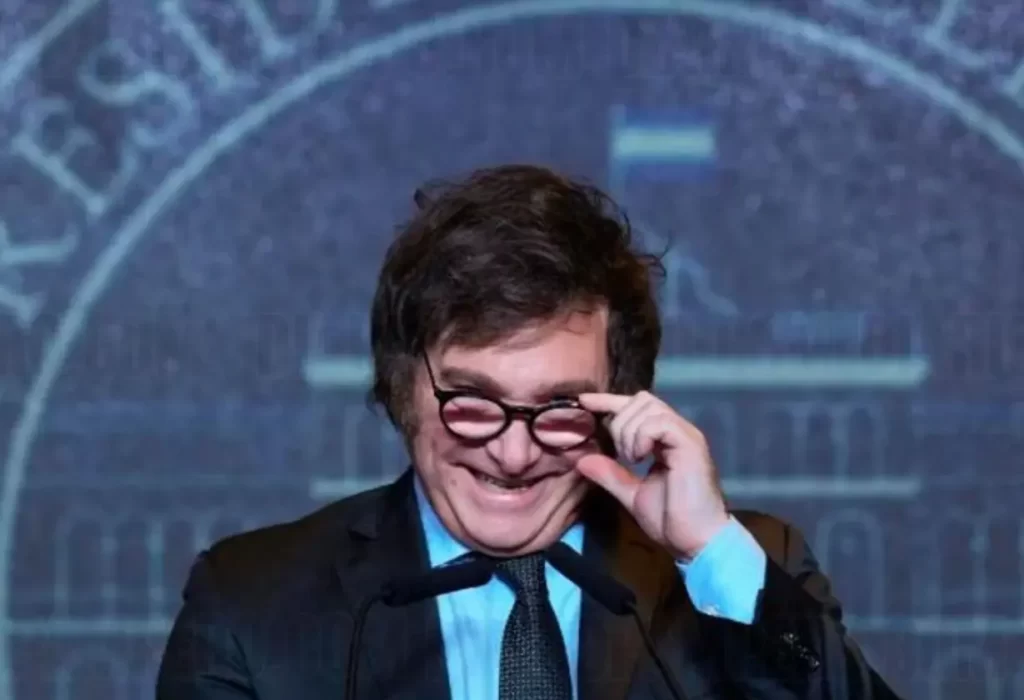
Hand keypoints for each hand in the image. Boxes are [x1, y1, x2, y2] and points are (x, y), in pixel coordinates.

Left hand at [575, 391, 728, 560]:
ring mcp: (686, 435)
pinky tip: (639, 459)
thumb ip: (610, 474)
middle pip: (641, 399)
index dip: (609, 401)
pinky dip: (641, 436)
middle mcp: (678, 431)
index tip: (585, 402)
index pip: (636, 406)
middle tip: (621, 454)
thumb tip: (582, 460)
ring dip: (629, 431)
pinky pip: (659, 422)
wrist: (696, 542)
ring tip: (632, 460)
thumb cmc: (671, 520)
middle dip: (620, 421)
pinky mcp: (690, 444)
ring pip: (648, 406)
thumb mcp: (632, 494)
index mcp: (665, 440)